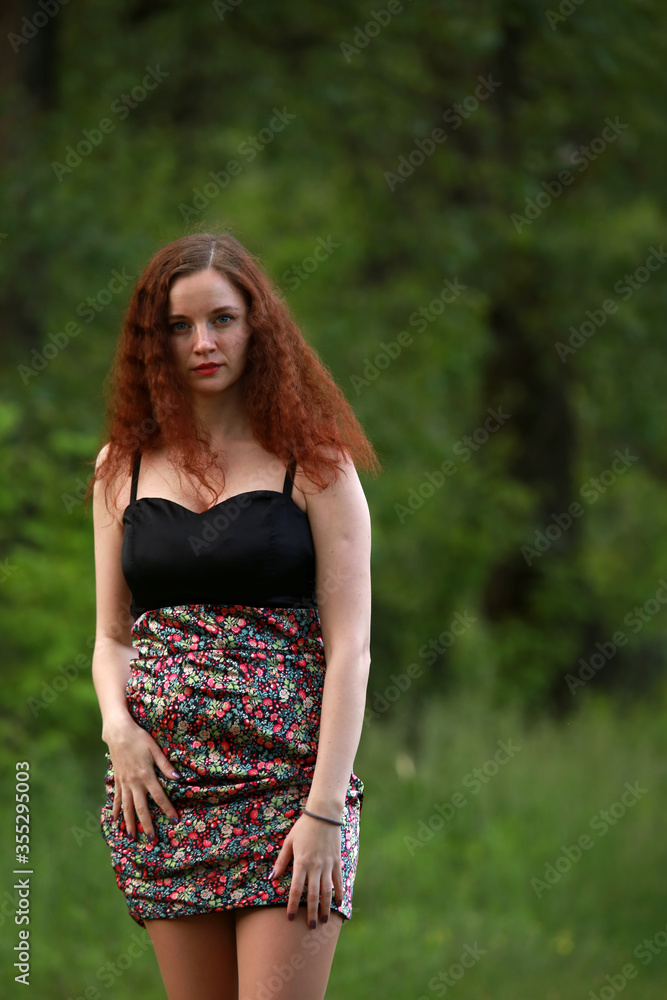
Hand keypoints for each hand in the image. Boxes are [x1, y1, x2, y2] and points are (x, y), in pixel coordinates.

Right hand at [104, 716, 179, 840]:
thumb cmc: (139, 738)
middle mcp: (134, 783)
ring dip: (129, 823)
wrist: (118, 733)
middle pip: (141, 808)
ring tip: (132, 837)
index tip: (174, 820)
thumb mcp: (155, 749)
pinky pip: (117, 799)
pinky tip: (115, 822)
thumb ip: (166, 765)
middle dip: (147, 825)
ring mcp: (124, 783)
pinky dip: (116, 811)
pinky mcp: (117, 780)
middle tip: (152, 840)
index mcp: (146, 775)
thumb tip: (178, 779)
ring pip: (127, 808)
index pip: (159, 796)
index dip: (167, 809)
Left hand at [269, 812, 343, 927]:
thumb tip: (272, 878)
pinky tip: (337, 904)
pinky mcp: (337, 862)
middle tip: (310, 927)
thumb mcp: (289, 842)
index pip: (295, 889)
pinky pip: (338, 881)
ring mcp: (328, 865)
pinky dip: (338, 893)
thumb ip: (281, 861)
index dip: (292, 905)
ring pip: (327, 891)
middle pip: (312, 895)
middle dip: (310, 912)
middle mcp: (315, 867)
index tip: (289, 918)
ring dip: (325, 907)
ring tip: (323, 921)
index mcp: (301, 862)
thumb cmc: (303, 827)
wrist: (324, 815)